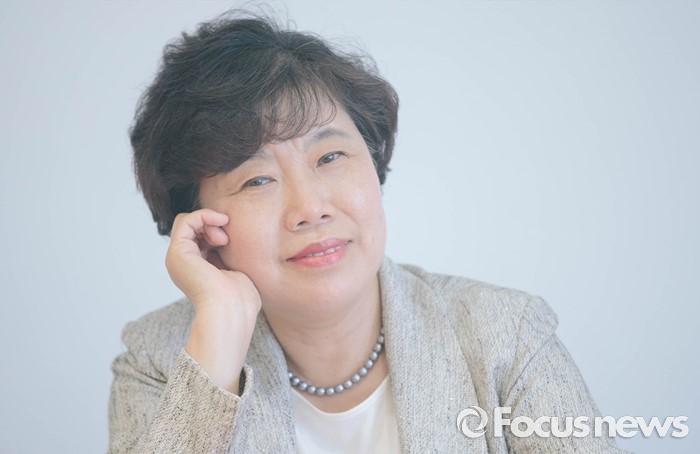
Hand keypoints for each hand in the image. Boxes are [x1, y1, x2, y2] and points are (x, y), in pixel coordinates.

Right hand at [166, 209, 260, 393]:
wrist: (231, 311)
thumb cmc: (239, 298)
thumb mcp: (234, 269)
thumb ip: (226, 255)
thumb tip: (227, 239)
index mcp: (195, 268)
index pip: (199, 236)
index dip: (215, 230)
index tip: (230, 240)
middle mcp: (183, 263)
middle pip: (192, 227)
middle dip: (212, 224)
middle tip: (226, 239)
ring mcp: (177, 258)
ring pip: (187, 221)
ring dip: (209, 221)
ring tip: (224, 238)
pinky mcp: (177, 253)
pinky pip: (185, 220)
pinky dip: (204, 216)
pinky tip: (220, 224)